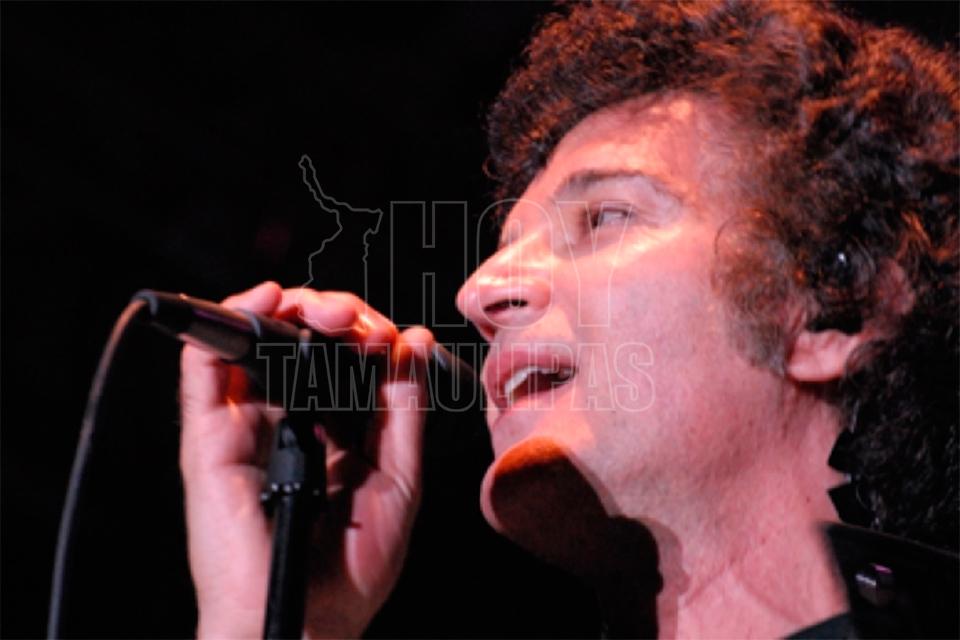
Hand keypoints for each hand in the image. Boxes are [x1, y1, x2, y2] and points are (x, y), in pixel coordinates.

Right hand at [179, 282, 431, 637]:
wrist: (302, 625)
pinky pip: (204, 368)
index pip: (344, 360)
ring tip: (329, 316)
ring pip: (255, 342)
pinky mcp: (209, 438)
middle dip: (335, 315)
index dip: (367, 335)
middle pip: (301, 342)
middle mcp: (286, 422)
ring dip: (291, 309)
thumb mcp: (397, 480)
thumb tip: (411, 342)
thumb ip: (404, 411)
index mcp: (331, 432)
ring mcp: (244, 427)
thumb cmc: (347, 572)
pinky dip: (229, 322)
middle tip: (360, 324)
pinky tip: (267, 304)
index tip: (394, 338)